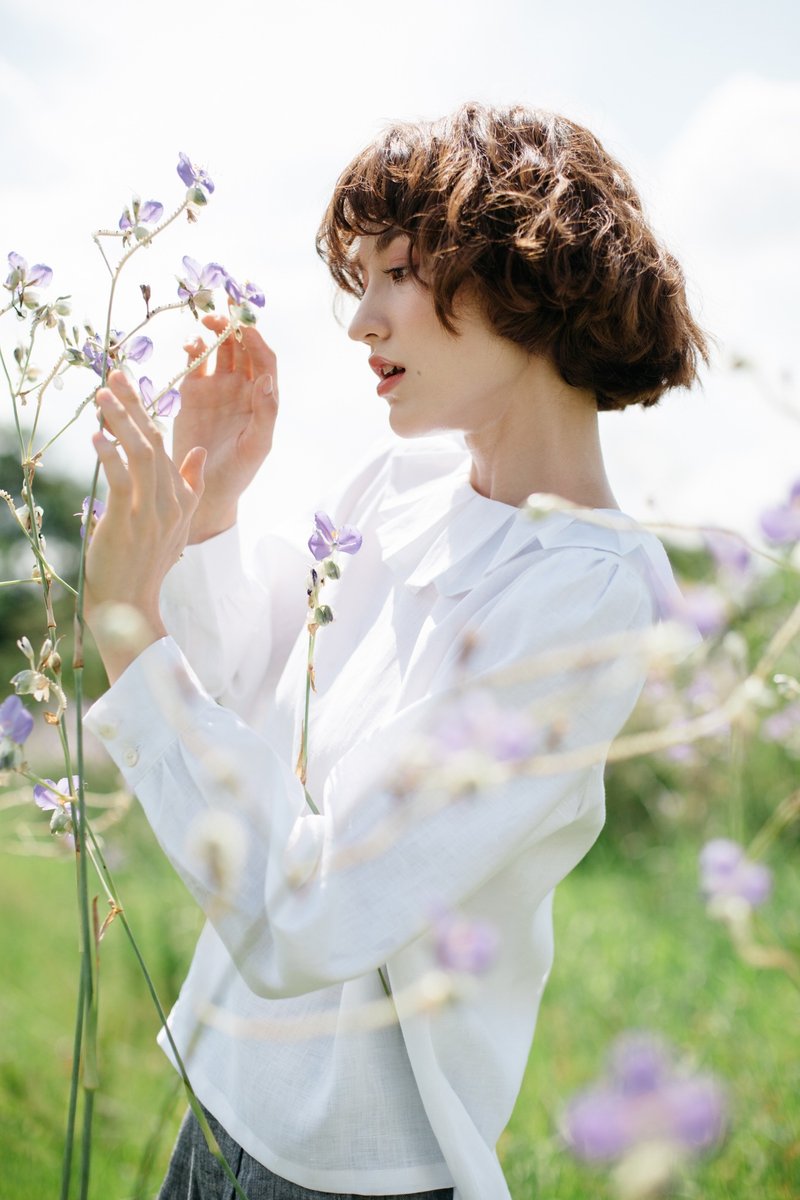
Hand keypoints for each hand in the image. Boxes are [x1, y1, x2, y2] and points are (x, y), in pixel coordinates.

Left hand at [85, 371, 205, 681]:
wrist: (132, 604)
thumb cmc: (146, 564)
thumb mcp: (177, 522)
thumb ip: (190, 485)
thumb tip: (199, 452)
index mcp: (181, 498)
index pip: (165, 445)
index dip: (146, 412)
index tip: (129, 384)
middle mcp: (170, 500)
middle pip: (153, 442)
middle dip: (133, 405)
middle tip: (114, 375)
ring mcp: (150, 510)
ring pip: (140, 454)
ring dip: (120, 422)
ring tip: (101, 397)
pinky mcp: (128, 521)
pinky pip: (121, 480)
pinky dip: (110, 456)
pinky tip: (98, 436)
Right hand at [175, 314, 277, 541]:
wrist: (206, 489)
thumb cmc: (239, 472)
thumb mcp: (257, 446)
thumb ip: (266, 413)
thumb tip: (267, 380)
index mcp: (262, 398)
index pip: (265, 360)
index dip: (257, 341)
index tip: (246, 328)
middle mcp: (242, 388)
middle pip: (242, 347)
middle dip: (235, 327)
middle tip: (223, 314)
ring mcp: (217, 388)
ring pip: (219, 349)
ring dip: (215, 332)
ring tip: (207, 323)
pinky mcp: (193, 393)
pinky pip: (195, 363)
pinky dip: (193, 349)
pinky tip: (191, 346)